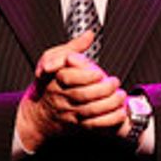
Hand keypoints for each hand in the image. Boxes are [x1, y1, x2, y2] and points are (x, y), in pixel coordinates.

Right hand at [16, 30, 128, 151]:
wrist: (40, 115)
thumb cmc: (51, 83)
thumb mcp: (56, 60)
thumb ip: (74, 48)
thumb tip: (90, 35)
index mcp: (55, 80)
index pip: (68, 78)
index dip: (86, 76)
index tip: (99, 72)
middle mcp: (61, 98)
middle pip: (81, 95)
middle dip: (101, 89)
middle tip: (115, 82)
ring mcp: (69, 113)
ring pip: (89, 111)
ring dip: (108, 104)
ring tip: (120, 96)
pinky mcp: (78, 125)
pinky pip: (93, 126)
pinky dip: (108, 120)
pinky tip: (120, 113)